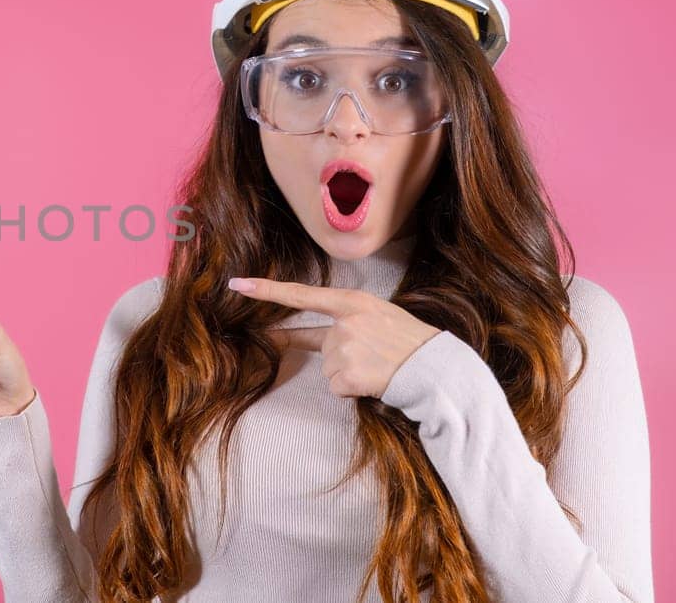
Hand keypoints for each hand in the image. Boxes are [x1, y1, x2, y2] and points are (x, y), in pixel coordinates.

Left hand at [226, 275, 441, 398]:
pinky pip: (336, 389)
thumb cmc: (411, 342)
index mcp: (352, 303)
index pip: (301, 295)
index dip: (267, 290)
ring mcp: (343, 349)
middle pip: (322, 347)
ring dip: (351, 375)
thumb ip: (348, 319)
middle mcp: (344, 323)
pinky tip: (376, 382)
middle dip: (344, 358)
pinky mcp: (345, 376)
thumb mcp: (380, 315)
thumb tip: (318, 337)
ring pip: (329, 370)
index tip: (237, 284)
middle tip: (378, 357)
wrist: (437, 370)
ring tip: (381, 368)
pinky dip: (353, 391)